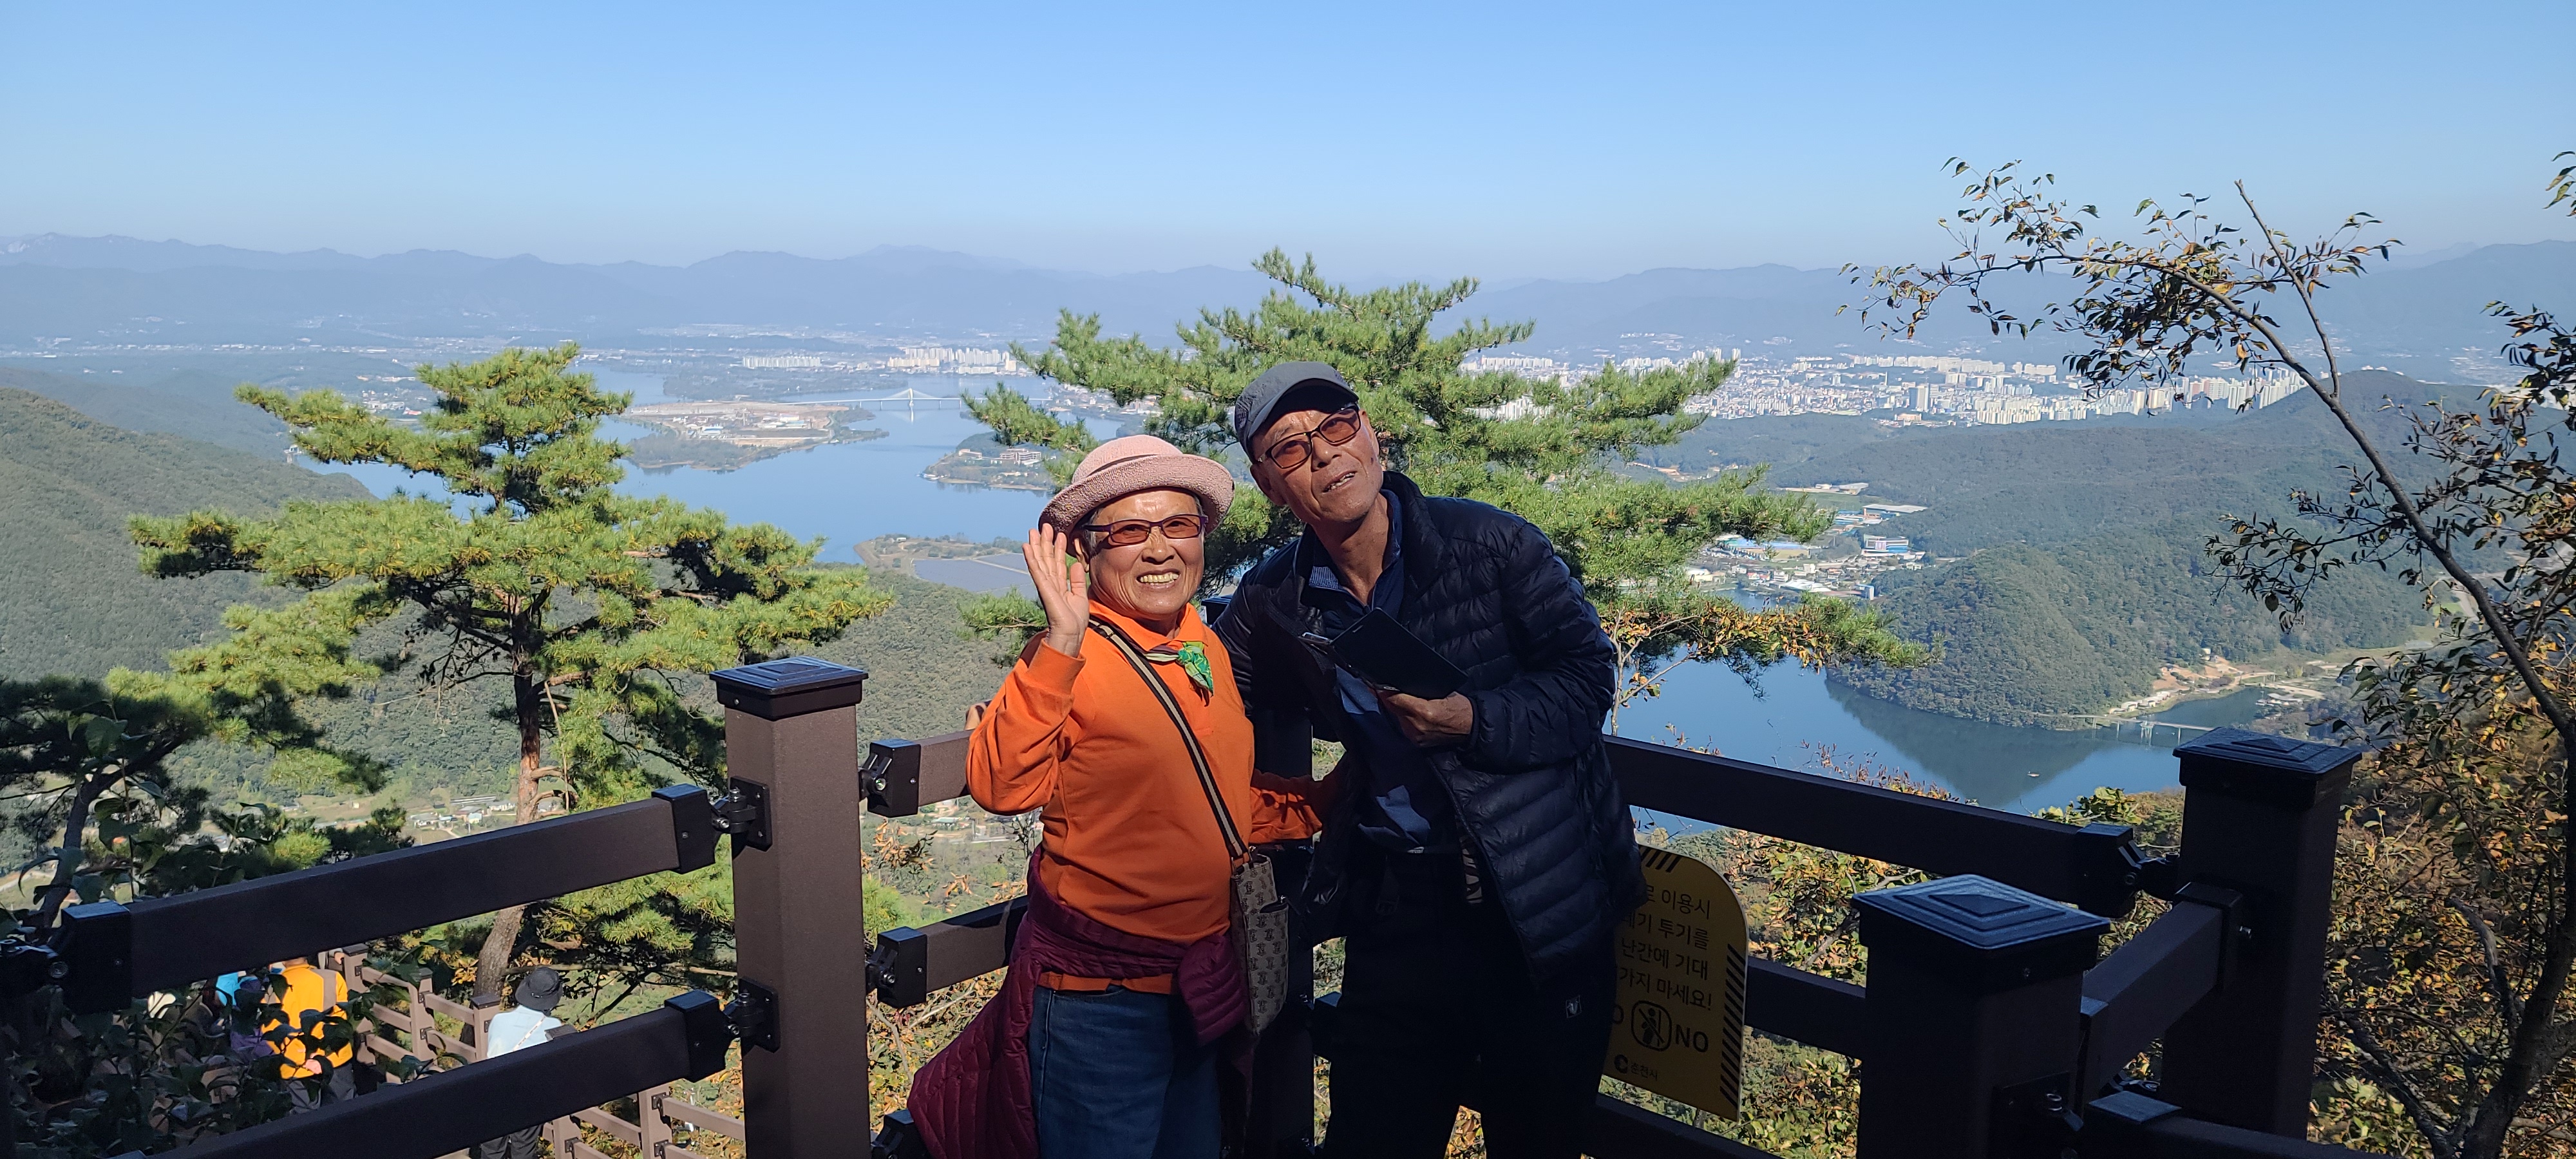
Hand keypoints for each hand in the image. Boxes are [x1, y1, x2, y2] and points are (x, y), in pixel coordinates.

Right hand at [1022, 525, 1089, 656]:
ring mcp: (1045, 585)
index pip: (1058, 563)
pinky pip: (1036, 570)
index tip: (1060, 534)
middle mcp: (1051, 583)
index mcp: (1060, 586)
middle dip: (1046, 542)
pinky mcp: (1043, 588)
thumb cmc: (1074, 621)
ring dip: (1036, 545)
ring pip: (1040, 561)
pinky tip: (1027, 546)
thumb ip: (1078, 580)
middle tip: (1044, 526)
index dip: (1059, 548)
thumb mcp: (1080, 596)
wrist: (1071, 634)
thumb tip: (1077, 564)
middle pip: (1047, 559)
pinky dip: (1031, 558)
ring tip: (1034, 530)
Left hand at [1375, 690, 1473, 746]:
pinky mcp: (1417, 742)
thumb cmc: (1459, 707)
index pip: (1395, 699)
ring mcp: (1416, 736)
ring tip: (1391, 697)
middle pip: (1393, 709)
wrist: (1471, 728)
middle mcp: (1417, 725)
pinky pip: (1404, 726)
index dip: (1383, 691)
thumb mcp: (1441, 692)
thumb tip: (1400, 686)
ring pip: (1397, 717)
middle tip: (1377, 687)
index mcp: (1424, 711)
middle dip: (1386, 698)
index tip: (1374, 684)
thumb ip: (1419, 692)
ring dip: (1394, 708)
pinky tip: (1404, 711)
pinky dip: (1402, 718)